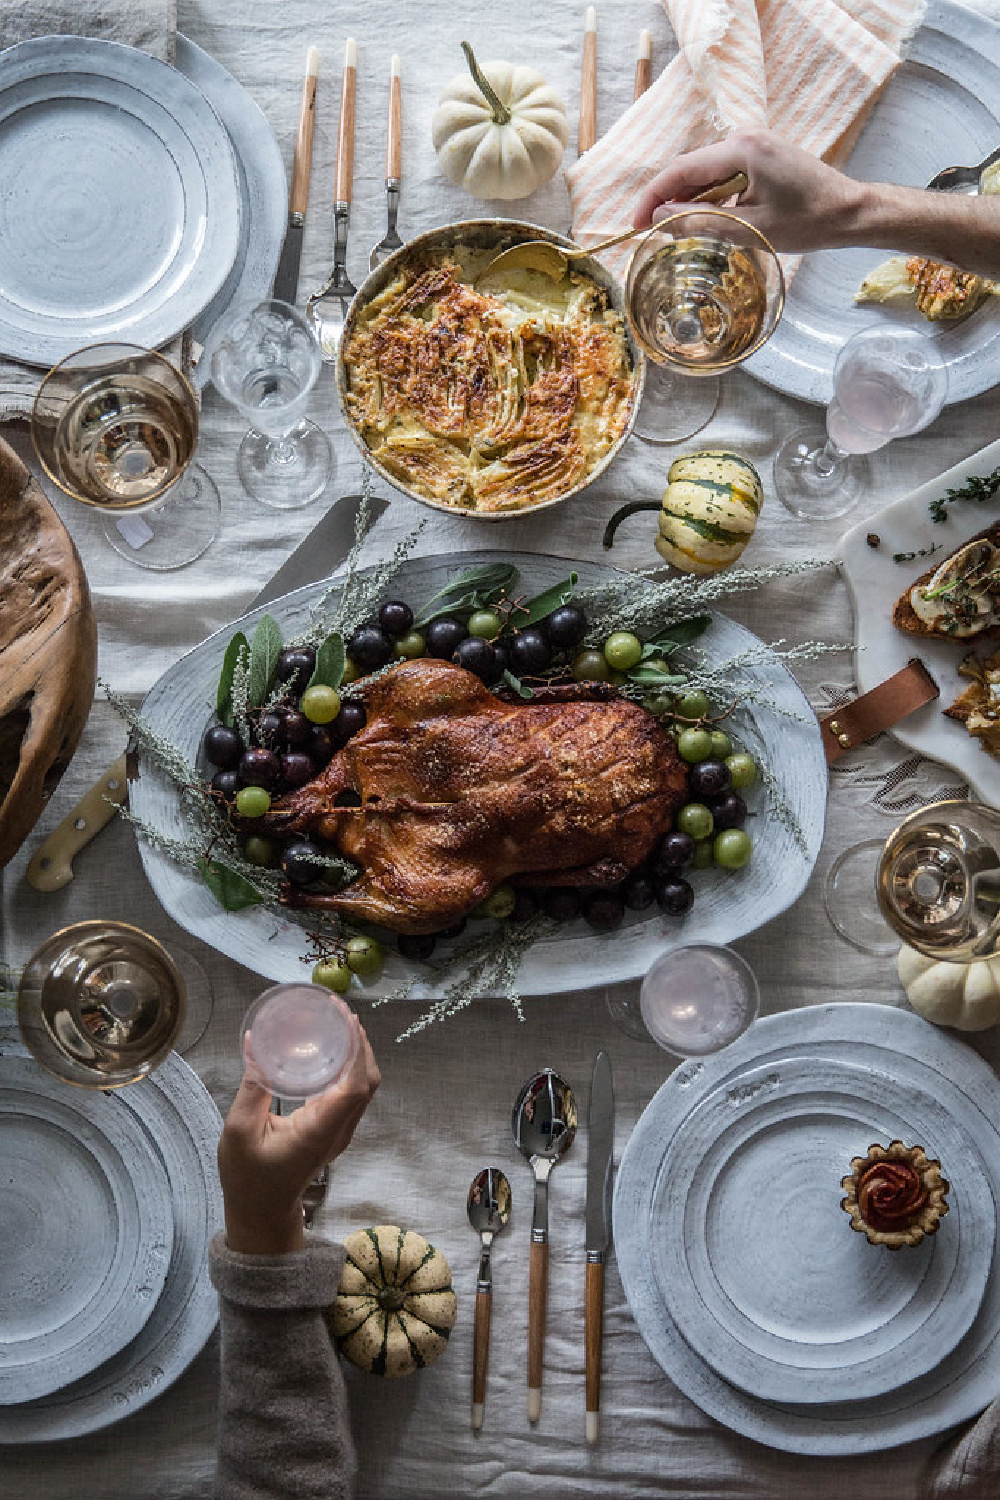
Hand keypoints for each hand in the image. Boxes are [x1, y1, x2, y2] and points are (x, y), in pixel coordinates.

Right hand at [218, 1014, 379, 1254]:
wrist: (261, 1214)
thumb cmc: (249, 1179)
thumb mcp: (240, 1132)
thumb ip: (252, 1087)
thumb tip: (253, 1042)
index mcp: (320, 1130)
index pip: (355, 1086)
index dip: (357, 1050)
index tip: (347, 1019)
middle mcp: (339, 1130)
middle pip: (367, 1082)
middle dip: (361, 1043)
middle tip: (340, 1013)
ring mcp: (340, 1132)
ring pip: (362, 1087)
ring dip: (357, 1054)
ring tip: (338, 1024)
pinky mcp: (334, 1130)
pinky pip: (350, 1093)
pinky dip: (348, 1067)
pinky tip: (329, 1050)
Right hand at [633, 131, 870, 252]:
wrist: (849, 212)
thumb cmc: (808, 221)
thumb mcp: (749, 229)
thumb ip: (700, 221)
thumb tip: (661, 218)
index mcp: (741, 149)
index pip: (681, 170)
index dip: (653, 197)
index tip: (636, 224)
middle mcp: (744, 138)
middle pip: (690, 169)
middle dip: (667, 200)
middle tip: (651, 233)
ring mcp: (754, 144)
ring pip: (706, 174)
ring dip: (689, 201)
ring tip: (674, 232)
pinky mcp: (762, 155)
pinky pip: (724, 175)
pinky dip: (710, 197)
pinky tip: (704, 220)